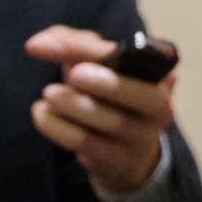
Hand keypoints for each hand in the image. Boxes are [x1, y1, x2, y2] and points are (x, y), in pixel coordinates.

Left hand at [25, 26, 174, 195]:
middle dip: (108, 83)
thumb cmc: (111, 96)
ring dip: (72, 104)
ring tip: (49, 94)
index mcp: (159, 74)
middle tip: (74, 74)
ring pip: (111, 121)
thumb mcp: (99, 65)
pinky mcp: (117, 159)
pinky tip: (41, 113)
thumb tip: (41, 42)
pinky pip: (86, 142)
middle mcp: (159, 107)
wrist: (128, 151)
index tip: (41, 44)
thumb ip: (73, 44)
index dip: (85, 48)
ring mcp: (141, 137)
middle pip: (141, 96)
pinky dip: (56, 126)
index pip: (130, 56)